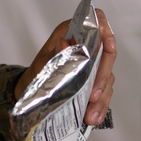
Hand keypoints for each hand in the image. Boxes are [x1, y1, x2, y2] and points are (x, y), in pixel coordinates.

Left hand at [14, 8, 115, 125]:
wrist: (31, 89)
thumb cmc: (37, 71)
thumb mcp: (41, 63)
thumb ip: (53, 54)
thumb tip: (64, 44)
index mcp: (73, 34)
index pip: (96, 23)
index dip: (106, 32)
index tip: (109, 47)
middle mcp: (87, 48)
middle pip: (107, 56)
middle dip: (102, 78)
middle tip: (93, 96)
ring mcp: (93, 66)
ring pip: (107, 78)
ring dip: (101, 98)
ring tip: (90, 115)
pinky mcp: (95, 82)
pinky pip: (103, 93)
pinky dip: (100, 106)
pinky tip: (93, 117)